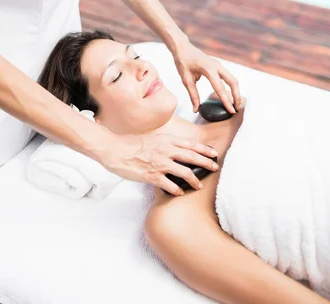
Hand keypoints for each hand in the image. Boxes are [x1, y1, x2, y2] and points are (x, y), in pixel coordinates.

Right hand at [103, 132, 219, 195]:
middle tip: (215, 168)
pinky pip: (169, 185)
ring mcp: (159, 163)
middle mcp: (165, 150)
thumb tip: (175, 148)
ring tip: (199, 185)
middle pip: (192, 157)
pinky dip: (177, 189)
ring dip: (195, 180)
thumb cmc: (131, 143)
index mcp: (166, 140)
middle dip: (206, 163)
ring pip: (184, 172)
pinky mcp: (152, 176)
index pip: (190, 144)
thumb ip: (164, 143)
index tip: (214, 153)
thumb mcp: (151, 138)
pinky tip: (180, 192)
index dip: (204, 149)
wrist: (114, 149)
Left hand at [172, 41, 240, 113]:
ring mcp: (219, 65)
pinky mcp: (218, 66)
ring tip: (235, 104)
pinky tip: (229, 95)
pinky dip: (231, 86)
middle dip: (236, 96)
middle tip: (236, 109)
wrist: (183, 48)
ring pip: (232, 79)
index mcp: (208, 69)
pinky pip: (228, 77)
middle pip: (233, 82)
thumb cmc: (183, 62)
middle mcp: (217, 66)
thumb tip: (196, 109)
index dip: (226, 100)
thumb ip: (193, 95)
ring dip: (235, 91)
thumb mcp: (186, 80)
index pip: (220, 87)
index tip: (231, 111)